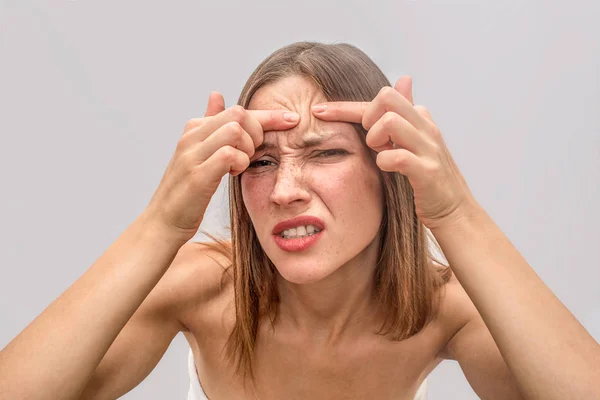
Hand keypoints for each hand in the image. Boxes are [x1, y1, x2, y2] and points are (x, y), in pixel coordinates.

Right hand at [145, 91, 299, 240]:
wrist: (163, 222)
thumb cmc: (187, 190)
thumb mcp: (199, 153)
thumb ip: (211, 126)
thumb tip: (217, 94)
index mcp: (194, 128)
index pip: (237, 110)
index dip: (268, 115)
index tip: (292, 121)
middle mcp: (191, 137)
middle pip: (238, 114)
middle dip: (257, 132)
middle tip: (253, 154)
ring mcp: (192, 155)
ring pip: (235, 131)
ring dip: (248, 149)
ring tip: (240, 165)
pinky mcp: (197, 176)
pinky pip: (229, 154)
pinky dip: (240, 163)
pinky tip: (233, 174)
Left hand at [311, 76, 478, 230]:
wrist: (455, 211)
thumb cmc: (427, 176)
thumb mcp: (415, 140)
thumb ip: (405, 113)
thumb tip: (403, 79)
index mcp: (420, 117)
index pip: (381, 98)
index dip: (345, 105)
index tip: (319, 111)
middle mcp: (426, 127)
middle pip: (387, 97)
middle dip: (367, 116)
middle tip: (370, 140)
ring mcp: (429, 148)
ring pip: (391, 122)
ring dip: (375, 139)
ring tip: (380, 154)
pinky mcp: (428, 172)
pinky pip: (398, 156)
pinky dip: (385, 163)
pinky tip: (388, 170)